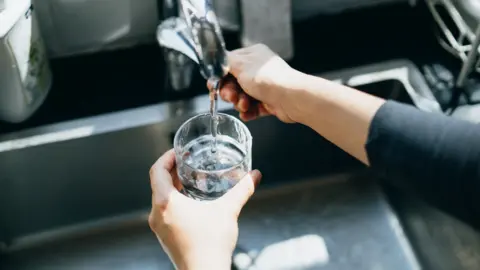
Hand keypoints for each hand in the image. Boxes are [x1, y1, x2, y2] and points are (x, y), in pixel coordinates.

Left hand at [148, 149, 261, 269]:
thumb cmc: (211, 245)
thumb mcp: (228, 211)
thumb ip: (242, 190)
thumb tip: (254, 176)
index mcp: (166, 203)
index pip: (157, 170)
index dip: (167, 157)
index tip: (178, 151)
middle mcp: (157, 213)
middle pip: (157, 182)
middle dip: (172, 169)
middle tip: (187, 161)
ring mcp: (159, 226)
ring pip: (160, 197)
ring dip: (172, 185)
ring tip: (190, 178)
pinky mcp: (164, 235)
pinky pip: (164, 210)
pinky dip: (174, 200)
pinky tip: (191, 201)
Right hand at [210, 44, 302, 122]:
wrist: (291, 97)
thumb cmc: (267, 78)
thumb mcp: (240, 64)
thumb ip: (225, 61)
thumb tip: (217, 61)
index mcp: (252, 56)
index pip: (229, 65)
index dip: (220, 77)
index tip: (214, 86)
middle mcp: (258, 70)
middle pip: (234, 83)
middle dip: (230, 93)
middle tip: (231, 97)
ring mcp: (264, 87)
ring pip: (242, 97)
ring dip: (239, 103)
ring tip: (244, 105)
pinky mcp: (269, 102)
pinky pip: (253, 108)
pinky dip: (248, 112)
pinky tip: (247, 114)